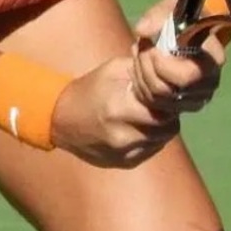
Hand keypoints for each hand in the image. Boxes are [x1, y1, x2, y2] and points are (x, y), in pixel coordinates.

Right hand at [50, 56, 179, 168]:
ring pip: (162, 139)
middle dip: (167, 112)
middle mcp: (124, 135)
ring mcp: (126, 153)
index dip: (168, 97)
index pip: (164, 107)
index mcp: (119, 107)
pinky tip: (139, 126)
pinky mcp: (127, 163)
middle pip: (168, 126)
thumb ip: (141, 68)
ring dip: (160, 125)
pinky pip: (152, 149)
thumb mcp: (113, 69)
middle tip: (158, 101)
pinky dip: (151, 137)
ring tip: (147, 112)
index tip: (163, 89)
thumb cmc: (89, 88)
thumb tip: (166, 67)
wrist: (62, 119)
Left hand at [129, 0, 225, 116]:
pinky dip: (140, 83)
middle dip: (148, 65)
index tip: (154, 47)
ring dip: (141, 70)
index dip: (166, 64)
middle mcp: (208, 83)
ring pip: (158, 95)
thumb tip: (142, 31)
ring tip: (142, 52)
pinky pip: (152, 103)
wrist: (173, 37)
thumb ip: (158, 14)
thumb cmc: (178, 20)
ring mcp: (194, 99)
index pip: (192, 73)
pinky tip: (143, 68)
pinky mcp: (179, 108)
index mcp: (213, 58)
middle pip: (170, 88)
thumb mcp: (171, 7)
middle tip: (143, 46)